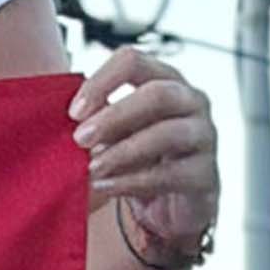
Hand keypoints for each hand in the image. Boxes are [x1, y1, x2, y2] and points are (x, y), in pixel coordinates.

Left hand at [73, 43, 217, 267]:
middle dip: (114, 116)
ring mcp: (205, 137)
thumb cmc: (137, 160)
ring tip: (91, 168)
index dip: (102, 81)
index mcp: (164, 80)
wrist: (168, 209)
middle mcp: (191, 102)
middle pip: (157, 94)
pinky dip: (133, 181)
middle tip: (80, 138)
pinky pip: (171, 174)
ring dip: (122, 151)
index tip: (74, 111)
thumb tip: (62, 116)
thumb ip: (95, 118)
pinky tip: (106, 186)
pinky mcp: (207, 175)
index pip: (133, 61)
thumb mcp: (114, 133)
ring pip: (168, 133)